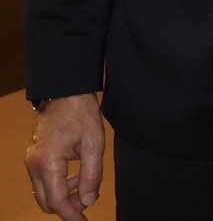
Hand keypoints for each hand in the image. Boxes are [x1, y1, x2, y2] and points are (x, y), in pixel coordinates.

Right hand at [24, 93, 104, 219]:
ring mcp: (31, 161)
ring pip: (43, 192)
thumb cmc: (81, 115)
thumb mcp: (94, 144)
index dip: (71, 215)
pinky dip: (58, 184)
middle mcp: (34, 165)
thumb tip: (87, 201)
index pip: (56, 201)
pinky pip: (43, 180)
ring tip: (85, 186)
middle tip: (86, 204)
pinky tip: (76, 176)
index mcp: (48, 163)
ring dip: (63, 195)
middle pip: (45, 202)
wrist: (65, 93)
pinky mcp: (34, 157)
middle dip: (66, 207)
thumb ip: (92, 175)